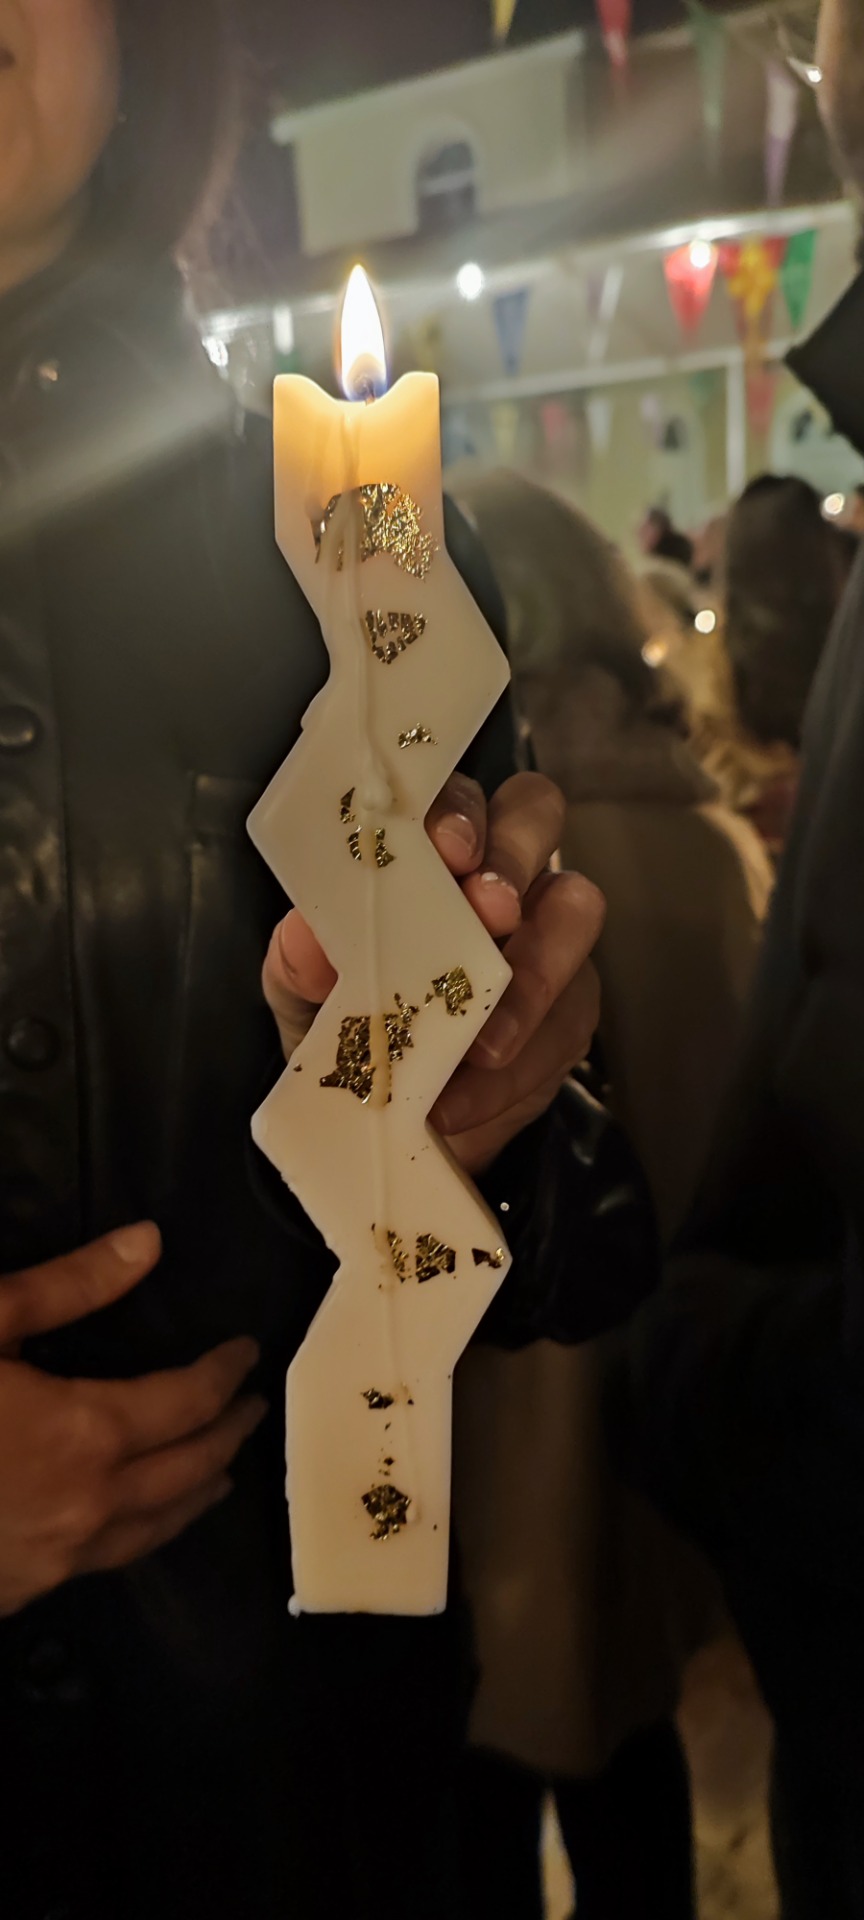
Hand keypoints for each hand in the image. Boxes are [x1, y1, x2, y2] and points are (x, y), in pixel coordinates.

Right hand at [0, 1223, 264, 1616]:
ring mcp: (56, 1560)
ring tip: (219, 1468)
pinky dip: (143, 1532)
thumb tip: (147, 1243)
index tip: (246, 1354)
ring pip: (157, 1529)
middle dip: (227, 1433)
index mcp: (86, 1434)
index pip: (187, 1402)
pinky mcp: (23, 1591)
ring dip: (197, 1491)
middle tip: (250, 1406)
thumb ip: (69, 1287)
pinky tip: (134, 1520)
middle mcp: (89, 1506)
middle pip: (190, 1471)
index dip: (224, 1374)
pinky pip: (108, 1561)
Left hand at [263, 771, 603, 1174]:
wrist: (385, 1116)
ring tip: (486, 1040)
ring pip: (578, 910)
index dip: (460, 809)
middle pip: (536, 816)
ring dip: (537, 970)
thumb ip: (301, 961)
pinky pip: (567, 1021)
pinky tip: (466, 1101)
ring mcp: (548, 934)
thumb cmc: (346, 1024)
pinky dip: (516, 1069)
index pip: (456, 796)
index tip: (446, 848)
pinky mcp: (572, 1009)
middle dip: (513, 859)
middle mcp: (499, 872)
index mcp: (431, 850)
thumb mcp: (304, 997)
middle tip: (489, 912)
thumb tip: (305, 932)